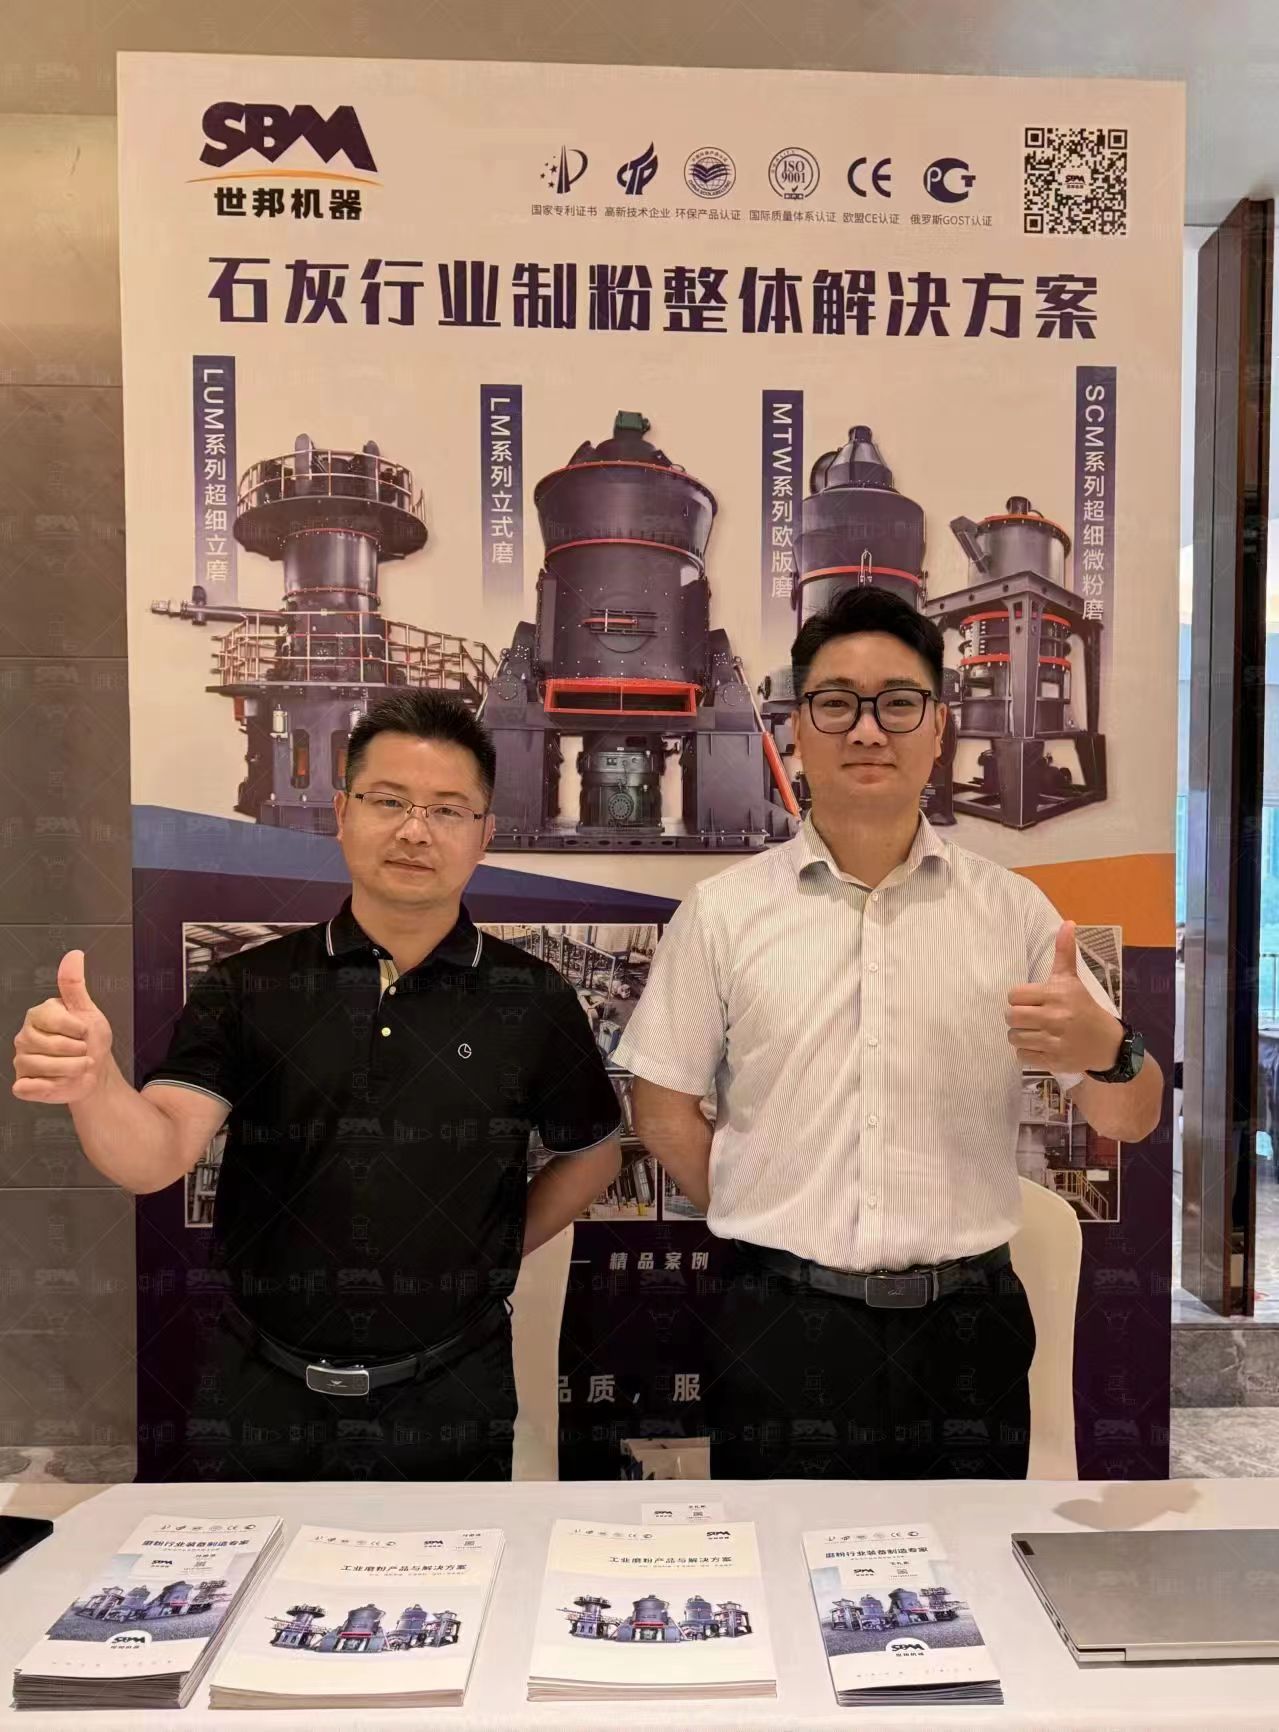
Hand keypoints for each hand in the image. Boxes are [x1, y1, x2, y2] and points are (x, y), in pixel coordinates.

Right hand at [12, 951, 113, 1104]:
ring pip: (43, 1067)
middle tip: (83, 1051)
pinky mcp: (23, 1084)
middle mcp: (25, 1037)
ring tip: (78, 1067)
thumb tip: (74, 955)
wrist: (95, 1072)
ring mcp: (22, 1061)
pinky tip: (58, 1082)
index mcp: (38, 1015)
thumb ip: (74, 985)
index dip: (76, 1028)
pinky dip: (48, 1087)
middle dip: (77, 1051)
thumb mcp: (87, 1010)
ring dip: (71, 1070)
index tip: (84, 1031)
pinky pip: (27, 1087)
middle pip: (50, 1045)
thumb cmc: (90, 1040)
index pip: (53, 1018)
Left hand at [1005, 922, 1122, 1074]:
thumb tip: (1068, 923)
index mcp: (1056, 995)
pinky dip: (1026, 1052)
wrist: (1107, 1042)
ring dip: (1020, 1035)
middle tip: (1028, 1017)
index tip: (1030, 1001)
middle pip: (1011, 1016)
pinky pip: (1022, 1056)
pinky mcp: (1054, 1061)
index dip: (1019, 998)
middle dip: (1016, 1017)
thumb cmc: (1083, 1007)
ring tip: (1034, 1031)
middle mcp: (1055, 1017)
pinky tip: (1039, 1046)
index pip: (1014, 995)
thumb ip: (1065, 952)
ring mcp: (1054, 1041)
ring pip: (1014, 1037)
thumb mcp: (1073, 979)